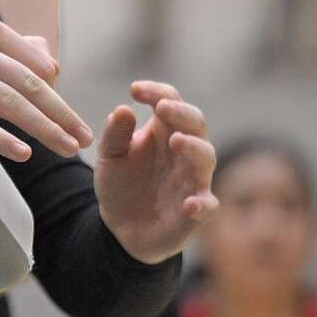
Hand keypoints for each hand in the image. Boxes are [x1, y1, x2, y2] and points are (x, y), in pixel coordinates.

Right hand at [0, 16, 91, 161]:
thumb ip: (18, 48)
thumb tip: (53, 66)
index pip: (36, 65)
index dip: (59, 94)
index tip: (77, 121)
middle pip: (30, 85)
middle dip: (62, 115)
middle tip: (85, 139)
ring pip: (10, 102)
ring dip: (45, 128)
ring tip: (68, 148)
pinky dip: (0, 137)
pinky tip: (23, 154)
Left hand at [94, 80, 217, 263]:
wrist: (120, 226)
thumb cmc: (120, 183)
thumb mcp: (109, 156)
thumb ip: (115, 134)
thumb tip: (123, 108)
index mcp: (162, 131)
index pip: (169, 101)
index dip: (157, 92)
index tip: (134, 90)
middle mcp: (183, 150)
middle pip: (195, 123)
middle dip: (182, 113)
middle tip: (163, 108)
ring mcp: (192, 178)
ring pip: (206, 157)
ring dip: (194, 147)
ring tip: (176, 141)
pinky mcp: (195, 210)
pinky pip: (208, 204)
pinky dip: (202, 203)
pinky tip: (189, 204)